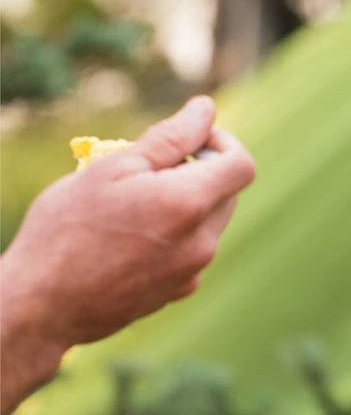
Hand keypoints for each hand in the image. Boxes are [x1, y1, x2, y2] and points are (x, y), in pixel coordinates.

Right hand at [0, 96, 254, 414]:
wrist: (44, 304)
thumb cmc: (69, 228)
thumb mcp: (114, 167)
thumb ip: (169, 137)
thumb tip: (206, 109)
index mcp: (189, 204)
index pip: (242, 165)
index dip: (223, 143)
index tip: (190, 139)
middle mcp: (203, 242)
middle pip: (226, 193)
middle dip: (198, 172)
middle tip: (145, 170)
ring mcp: (194, 271)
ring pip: (208, 223)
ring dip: (184, 204)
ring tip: (130, 205)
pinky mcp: (180, 291)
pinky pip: (191, 251)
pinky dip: (174, 235)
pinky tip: (130, 239)